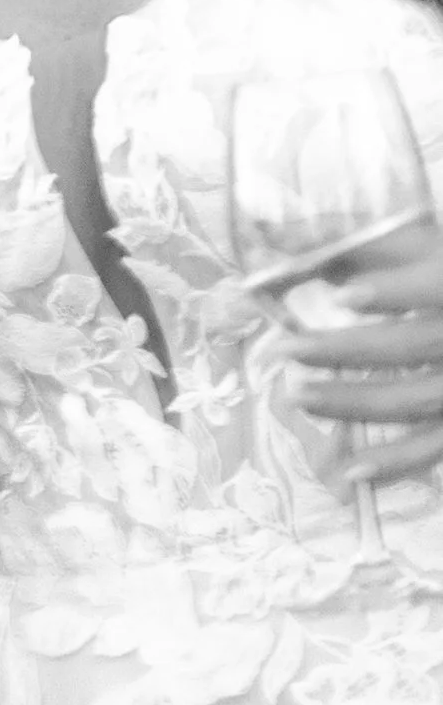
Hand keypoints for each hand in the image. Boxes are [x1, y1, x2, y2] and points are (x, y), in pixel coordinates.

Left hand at [270, 218, 442, 485]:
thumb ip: (360, 245)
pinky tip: (351, 471)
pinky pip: (433, 448)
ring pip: (415, 400)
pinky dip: (396, 463)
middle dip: (346, 350)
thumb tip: (276, 233)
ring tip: (298, 397)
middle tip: (285, 349)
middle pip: (411, 346)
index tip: (342, 296)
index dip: (394, 291)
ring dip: (355, 402)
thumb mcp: (423, 250)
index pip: (432, 286)